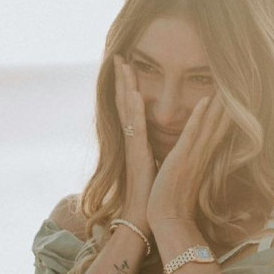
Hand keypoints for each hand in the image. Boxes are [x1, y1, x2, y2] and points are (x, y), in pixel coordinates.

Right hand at [113, 55, 155, 227]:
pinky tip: (133, 93)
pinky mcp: (138, 156)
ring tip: (121, 65)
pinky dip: (133, 110)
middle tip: (117, 55)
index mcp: (136, 143)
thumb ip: (152, 153)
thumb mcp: (152, 168)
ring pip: (126, 111)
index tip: (126, 67)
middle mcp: (131, 142)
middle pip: (124, 104)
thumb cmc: (150, 197)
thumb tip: (155, 145)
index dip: (127, 88)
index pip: (130, 110)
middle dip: (121, 79)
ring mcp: (133, 148)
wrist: (144, 218)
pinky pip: (135, 128)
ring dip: (124, 86)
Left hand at [146, 92, 229, 229]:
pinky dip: (199, 117)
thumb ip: (192, 163)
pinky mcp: (181, 160)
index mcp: (202, 158)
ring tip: (228, 81)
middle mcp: (202, 155)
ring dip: (219, 102)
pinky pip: (192, 134)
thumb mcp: (186, 177)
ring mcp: (193, 156)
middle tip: (240, 79)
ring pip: (210, 124)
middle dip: (229, 101)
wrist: (168, 220)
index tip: (234, 93)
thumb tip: (194, 156)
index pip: (218, 130)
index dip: (227, 111)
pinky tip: (205, 100)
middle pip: (220, 123)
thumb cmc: (173, 202)